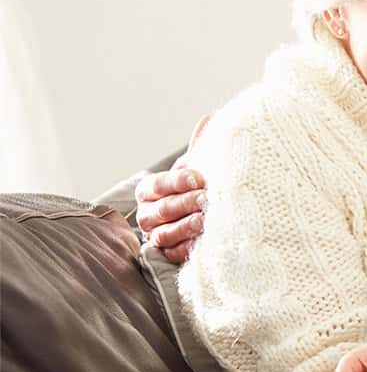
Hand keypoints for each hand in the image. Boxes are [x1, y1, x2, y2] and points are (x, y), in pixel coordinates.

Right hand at [135, 114, 210, 262]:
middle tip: (206, 198)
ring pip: (164, 233)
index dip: (177, 180)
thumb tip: (212, 117)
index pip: (158, 184)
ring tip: (206, 220)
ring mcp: (155, 236)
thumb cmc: (197, 188)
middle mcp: (147, 213)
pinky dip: (185, 249)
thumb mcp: (198, 167)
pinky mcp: (166, 255)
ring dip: (185, 226)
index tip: (199, 177)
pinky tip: (201, 243)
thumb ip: (201, 147)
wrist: (202, 216)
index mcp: (150, 189)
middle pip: (161, 209)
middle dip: (184, 203)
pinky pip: (172, 254)